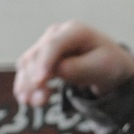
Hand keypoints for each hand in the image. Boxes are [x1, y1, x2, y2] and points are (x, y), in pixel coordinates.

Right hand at [14, 21, 133, 106]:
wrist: (109, 65)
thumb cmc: (108, 63)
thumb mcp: (99, 66)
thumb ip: (76, 68)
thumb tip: (53, 71)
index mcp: (75, 30)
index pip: (54, 44)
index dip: (45, 62)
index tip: (40, 81)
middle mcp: (57, 33)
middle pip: (37, 54)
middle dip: (35, 78)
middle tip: (40, 102)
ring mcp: (46, 42)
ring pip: (28, 62)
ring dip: (27, 84)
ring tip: (35, 103)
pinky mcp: (40, 55)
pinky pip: (26, 68)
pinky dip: (24, 84)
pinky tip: (26, 99)